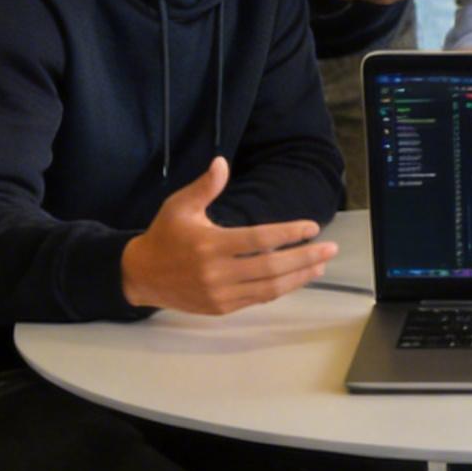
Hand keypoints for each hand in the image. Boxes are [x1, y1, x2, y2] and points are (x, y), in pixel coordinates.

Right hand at [119, 158, 336, 314]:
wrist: (141, 275)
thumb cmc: (165, 235)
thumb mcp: (180, 206)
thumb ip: (204, 186)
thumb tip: (222, 163)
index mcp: (210, 245)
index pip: (259, 240)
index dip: (289, 233)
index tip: (312, 227)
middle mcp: (217, 272)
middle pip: (271, 267)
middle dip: (305, 257)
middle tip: (330, 248)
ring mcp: (220, 294)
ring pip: (269, 287)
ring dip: (299, 276)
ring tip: (321, 264)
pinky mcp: (221, 308)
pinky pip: (258, 299)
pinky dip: (281, 289)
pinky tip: (297, 278)